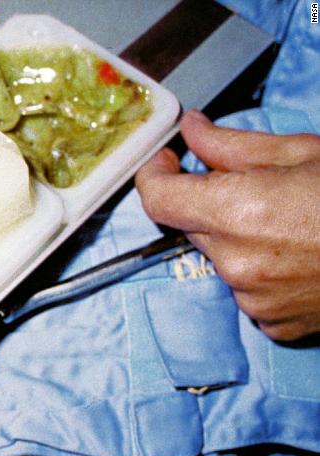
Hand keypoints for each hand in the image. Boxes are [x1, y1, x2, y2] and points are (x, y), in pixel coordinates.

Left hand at [135, 109, 319, 341]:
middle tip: (255, 186)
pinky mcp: (274, 325)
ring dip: (240, 239)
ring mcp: (254, 300)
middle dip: (210, 204)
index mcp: (237, 213)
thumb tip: (191, 130)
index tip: (164, 161)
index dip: (153, 175)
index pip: (157, 199)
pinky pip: (249, 292)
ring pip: (222, 259)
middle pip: (192, 227)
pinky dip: (264, 272)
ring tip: (296, 224)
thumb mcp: (303, 153)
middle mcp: (236, 262)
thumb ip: (233, 145)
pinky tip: (304, 256)